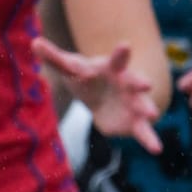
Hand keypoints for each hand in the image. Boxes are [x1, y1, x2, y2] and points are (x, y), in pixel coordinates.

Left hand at [33, 36, 162, 154]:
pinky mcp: (134, 123)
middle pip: (134, 82)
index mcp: (113, 68)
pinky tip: (157, 149)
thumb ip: (54, 57)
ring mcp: (134, 103)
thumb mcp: (70, 67)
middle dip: (139, 83)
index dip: (121, 53)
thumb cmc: (85, 75)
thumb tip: (34, 42)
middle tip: (146, 84)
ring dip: (148, 110)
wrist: (100, 95)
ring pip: (144, 106)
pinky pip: (144, 132)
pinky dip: (150, 140)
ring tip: (152, 115)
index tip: (125, 46)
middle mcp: (128, 84)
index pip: (117, 58)